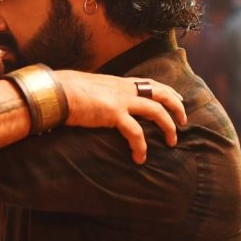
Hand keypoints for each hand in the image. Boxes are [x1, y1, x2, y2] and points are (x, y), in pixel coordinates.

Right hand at [55, 71, 186, 163]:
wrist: (57, 91)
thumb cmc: (66, 90)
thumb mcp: (88, 88)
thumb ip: (99, 94)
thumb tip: (97, 102)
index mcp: (119, 83)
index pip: (150, 83)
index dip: (167, 91)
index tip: (178, 98)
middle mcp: (125, 89)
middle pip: (161, 93)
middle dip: (177, 107)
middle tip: (183, 121)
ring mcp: (122, 100)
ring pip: (157, 111)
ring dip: (168, 127)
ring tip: (172, 141)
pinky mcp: (114, 114)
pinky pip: (136, 133)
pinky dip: (141, 146)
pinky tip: (140, 157)